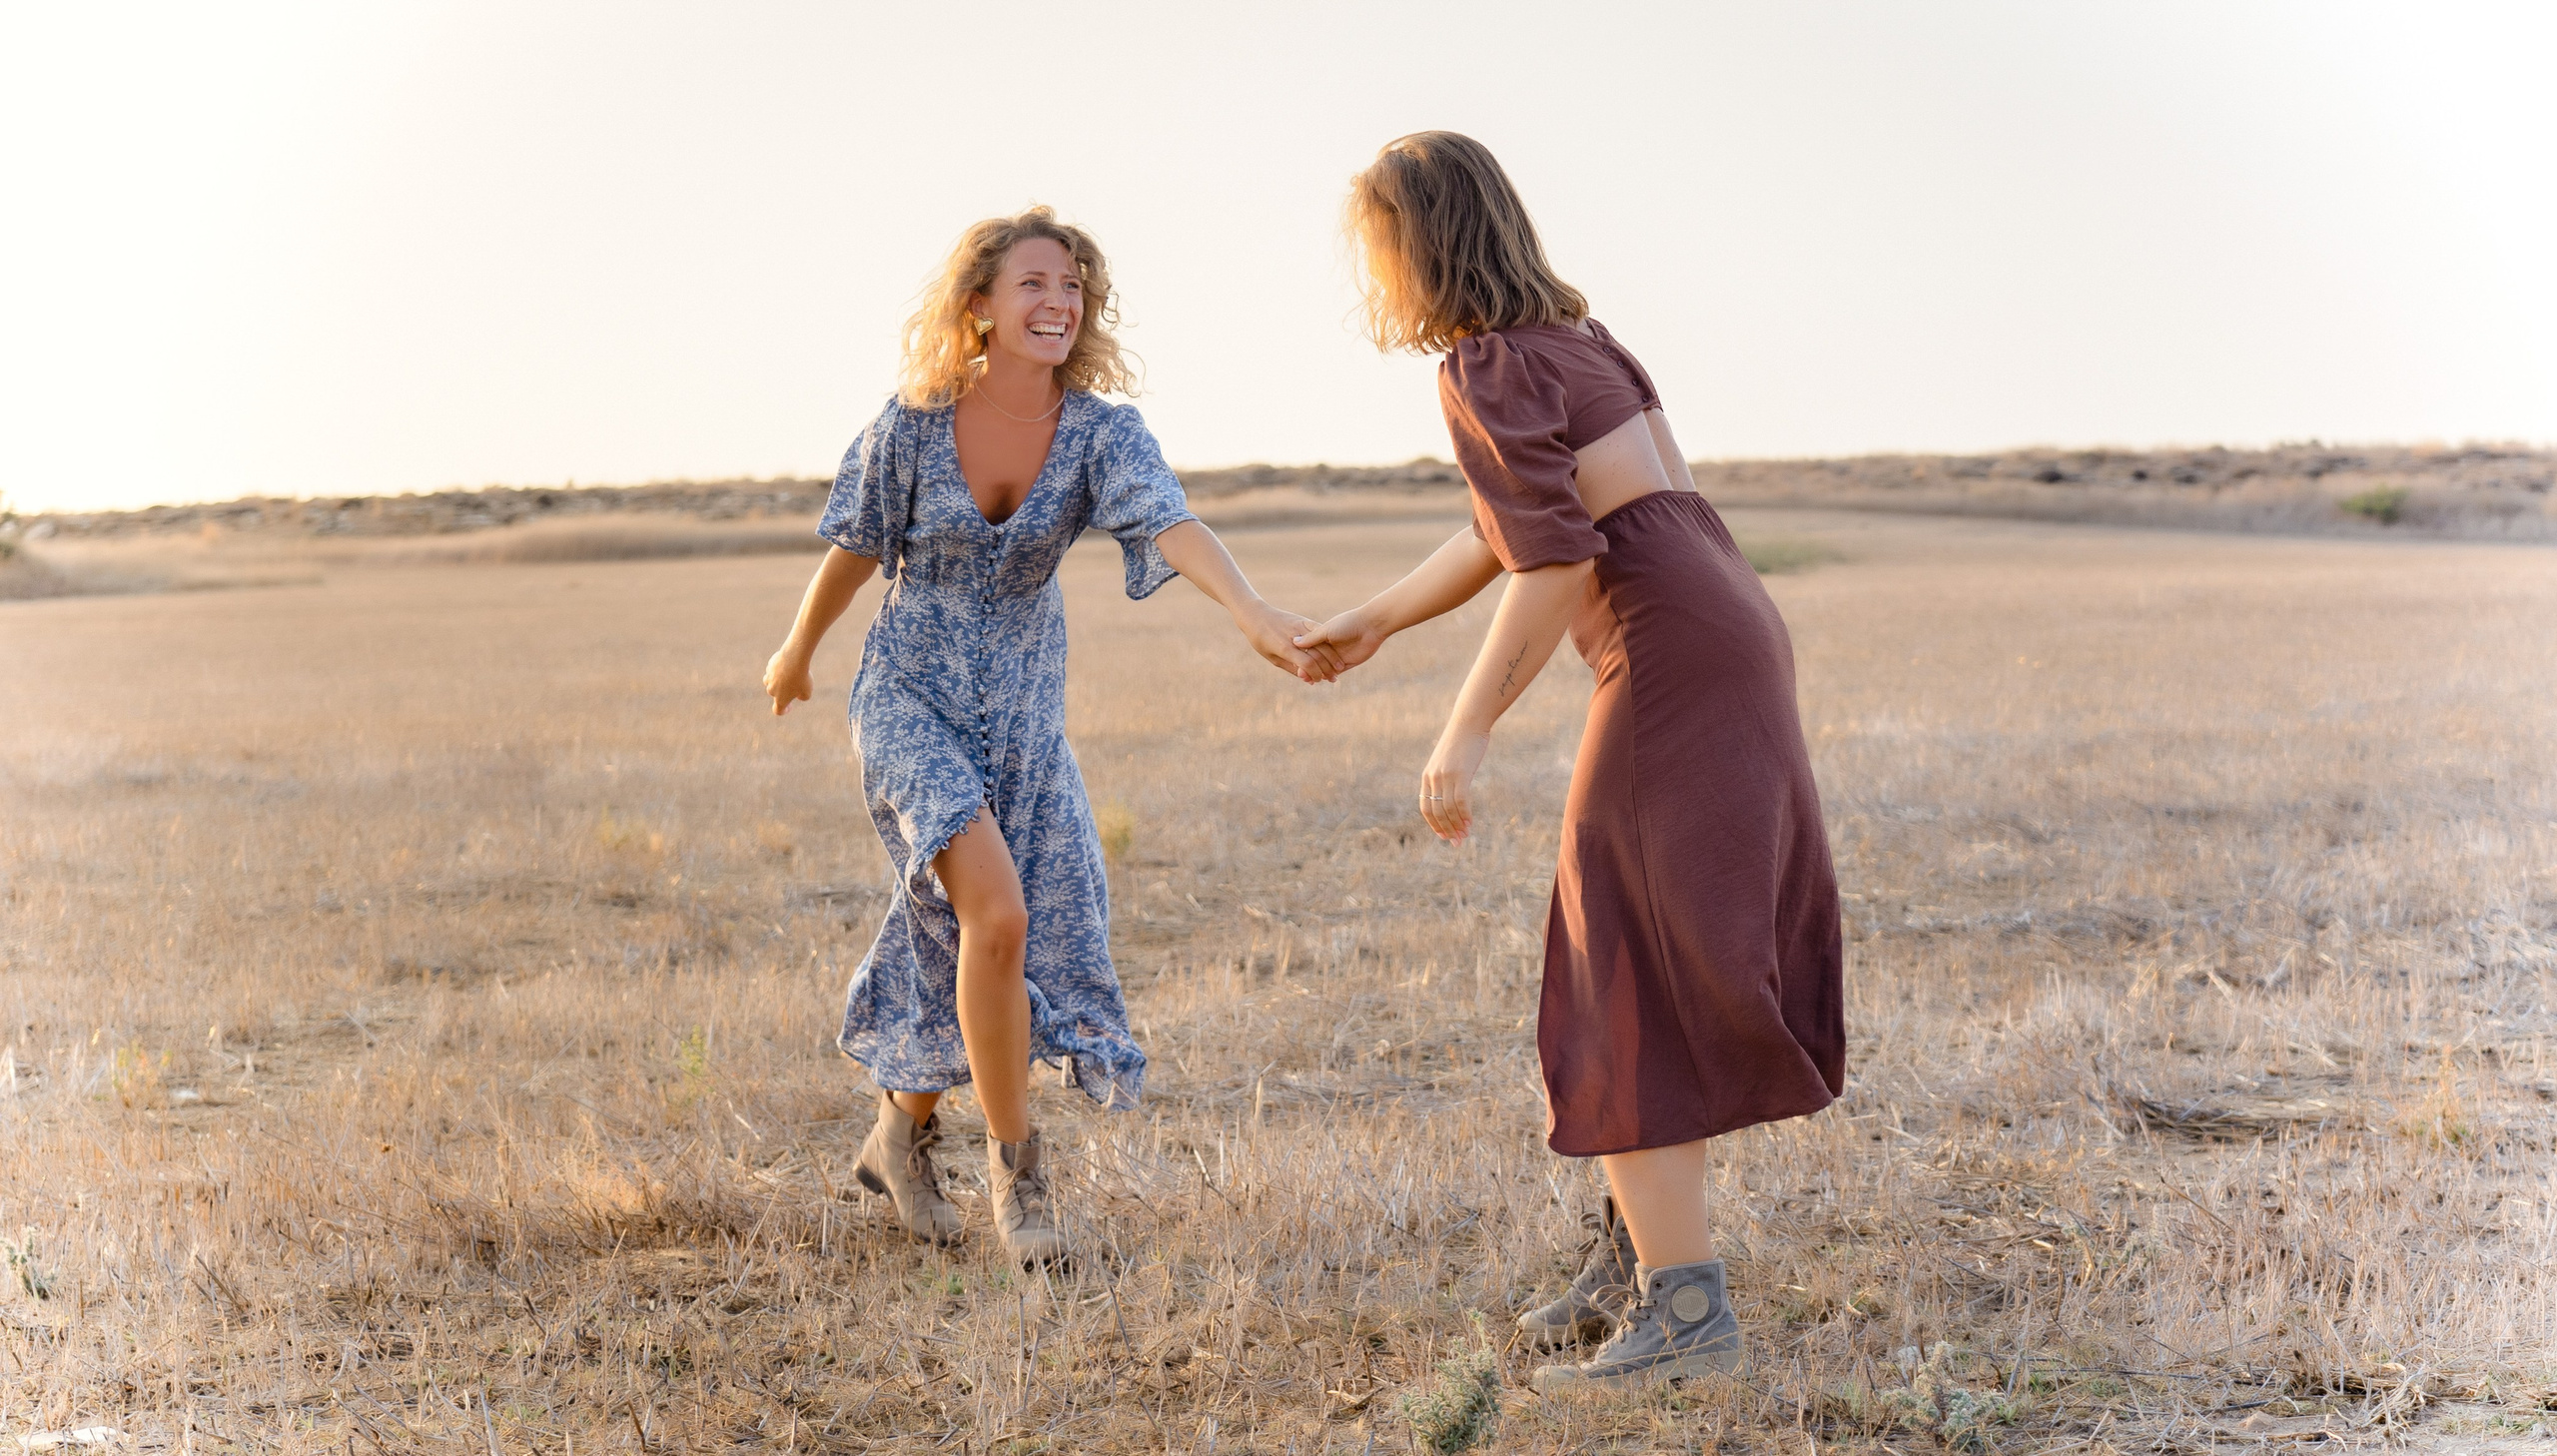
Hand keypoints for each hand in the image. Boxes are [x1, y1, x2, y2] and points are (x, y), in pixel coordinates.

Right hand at [763, 646, 813, 714]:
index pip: (778, 710)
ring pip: (771, 681)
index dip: (784, 710)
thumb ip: (802, 697)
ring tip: (790, 674)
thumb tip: (797, 695)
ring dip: (778, 680)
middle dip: (784, 691)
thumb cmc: (802, 677)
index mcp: (780, 699)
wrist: (794, 658)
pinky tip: (788, 664)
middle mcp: (771, 690)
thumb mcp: (807, 691)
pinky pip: (774, 670)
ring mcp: (769, 678)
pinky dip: (779, 669)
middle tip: (796, 683)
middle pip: (776, 694)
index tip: (790, 706)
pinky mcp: (769, 666)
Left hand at [1236, 600, 1339, 682]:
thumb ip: (1291, 668)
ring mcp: (1300, 626)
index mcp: (1284, 648)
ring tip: (1338, 668)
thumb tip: (1308, 679)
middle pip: (1318, 654)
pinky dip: (1328, 643)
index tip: (1317, 681)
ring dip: (1333, 657)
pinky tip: (1334, 652)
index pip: (1307, 663)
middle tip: (1333, 678)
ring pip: (1322, 642)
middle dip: (1327, 669)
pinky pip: (1320, 631)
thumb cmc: (1261, 640)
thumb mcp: (1273, 658)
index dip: (1315, 674)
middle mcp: (1294, 637)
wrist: (1256, 615)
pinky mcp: (1303, 620)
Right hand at [1292, 606, 1387, 672]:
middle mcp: (1329, 646)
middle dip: (1306, 667)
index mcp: (1323, 636)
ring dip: (1315, 673)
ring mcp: (1338, 656)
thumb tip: (1294, 642)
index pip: (1309, 648)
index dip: (1301, 655)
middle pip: (1315, 660)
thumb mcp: (1326, 630)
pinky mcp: (1348, 663)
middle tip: (1299, 674)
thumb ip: (1312, 638)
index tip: (1292, 661)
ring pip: (1324, 668)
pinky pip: (1335, 673)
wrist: (1370, 626)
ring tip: (1306, 679)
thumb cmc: (1347, 624)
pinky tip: (1319, 679)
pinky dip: (1327, 676)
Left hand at [1419, 727, 1488, 841]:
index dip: (1433, 824)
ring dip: (1457, 825)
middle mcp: (1433, 777)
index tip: (1443, 836)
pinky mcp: (1461, 773)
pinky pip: (1461, 801)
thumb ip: (1446, 778)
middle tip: (1457, 842)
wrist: (1469, 722)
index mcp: (1427, 776)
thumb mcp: (1448, 762)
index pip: (1425, 807)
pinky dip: (1465, 815)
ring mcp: (1446, 775)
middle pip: (1437, 811)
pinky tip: (1470, 823)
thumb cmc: (1462, 742)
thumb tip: (1452, 796)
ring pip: (1449, 809)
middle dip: (1447, 829)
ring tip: (1465, 836)